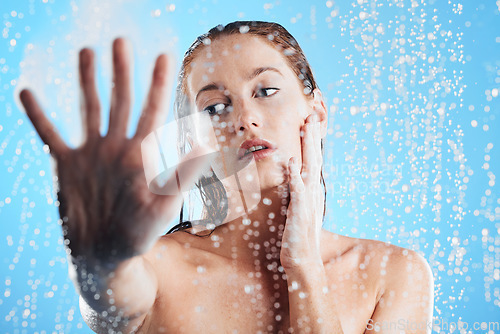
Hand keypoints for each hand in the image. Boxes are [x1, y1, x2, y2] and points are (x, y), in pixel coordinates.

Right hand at [20, 39, 210, 266]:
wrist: (102, 254)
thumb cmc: (138, 234)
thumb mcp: (165, 204)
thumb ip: (184, 174)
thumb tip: (208, 145)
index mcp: (140, 154)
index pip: (153, 110)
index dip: (159, 83)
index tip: (165, 56)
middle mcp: (116, 147)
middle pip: (120, 100)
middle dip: (122, 71)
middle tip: (122, 41)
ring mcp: (91, 153)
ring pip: (88, 108)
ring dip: (87, 80)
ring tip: (87, 51)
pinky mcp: (66, 164)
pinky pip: (49, 134)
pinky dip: (38, 115)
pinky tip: (27, 92)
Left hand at [280, 114, 324, 270]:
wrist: (303, 258)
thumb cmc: (298, 234)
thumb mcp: (299, 207)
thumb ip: (298, 190)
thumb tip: (295, 174)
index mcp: (312, 190)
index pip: (313, 160)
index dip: (312, 141)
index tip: (309, 122)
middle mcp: (313, 191)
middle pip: (314, 158)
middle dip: (312, 136)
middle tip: (312, 115)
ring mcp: (308, 200)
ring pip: (309, 168)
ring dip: (308, 148)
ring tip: (306, 129)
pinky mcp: (300, 211)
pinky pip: (298, 190)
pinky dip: (296, 175)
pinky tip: (293, 162)